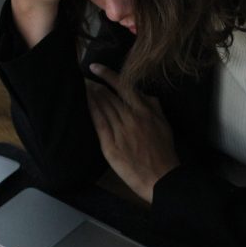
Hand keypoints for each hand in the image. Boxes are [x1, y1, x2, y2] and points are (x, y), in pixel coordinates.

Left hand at [85, 64, 179, 202]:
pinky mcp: (110, 145)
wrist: (161, 178)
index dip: (107, 75)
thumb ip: (154, 107)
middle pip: (109, 95)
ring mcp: (120, 131)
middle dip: (94, 84)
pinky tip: (83, 102)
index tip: (95, 67)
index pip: (124, 86)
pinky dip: (91, 110)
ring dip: (90, 94)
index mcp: (145, 111)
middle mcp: (131, 117)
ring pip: (102, 107)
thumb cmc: (164, 152)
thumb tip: (144, 94)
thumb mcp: (165, 125)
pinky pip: (98, 123)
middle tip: (82, 77)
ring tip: (80, 86)